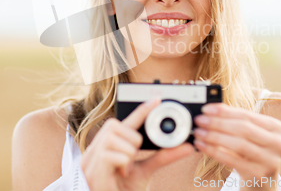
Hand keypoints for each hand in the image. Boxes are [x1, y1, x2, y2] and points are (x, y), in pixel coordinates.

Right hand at [80, 98, 194, 190]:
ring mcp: (93, 154)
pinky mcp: (94, 165)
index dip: (142, 109)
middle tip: (128, 162)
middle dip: (133, 144)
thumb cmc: (122, 189)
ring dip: (128, 157)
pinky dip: (124, 165)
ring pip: (123, 141)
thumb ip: (163, 157)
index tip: (157, 98)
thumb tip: (188, 147)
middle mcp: (99, 144)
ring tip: (121, 170)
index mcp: (110, 142)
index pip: (127, 121)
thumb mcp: (145, 171)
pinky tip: (117, 174)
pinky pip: (120, 155)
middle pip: (123, 126)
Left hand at [193, 103, 280, 189]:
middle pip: (243, 128)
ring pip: (238, 144)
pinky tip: (202, 146)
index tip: (206, 109)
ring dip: (214, 137)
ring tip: (198, 132)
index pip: (246, 115)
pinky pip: (232, 160)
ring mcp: (271, 160)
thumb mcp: (249, 135)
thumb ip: (235, 121)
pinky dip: (214, 151)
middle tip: (199, 120)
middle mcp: (279, 143)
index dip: (224, 111)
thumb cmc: (251, 152)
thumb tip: (209, 110)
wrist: (261, 182)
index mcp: (277, 128)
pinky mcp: (259, 174)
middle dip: (218, 123)